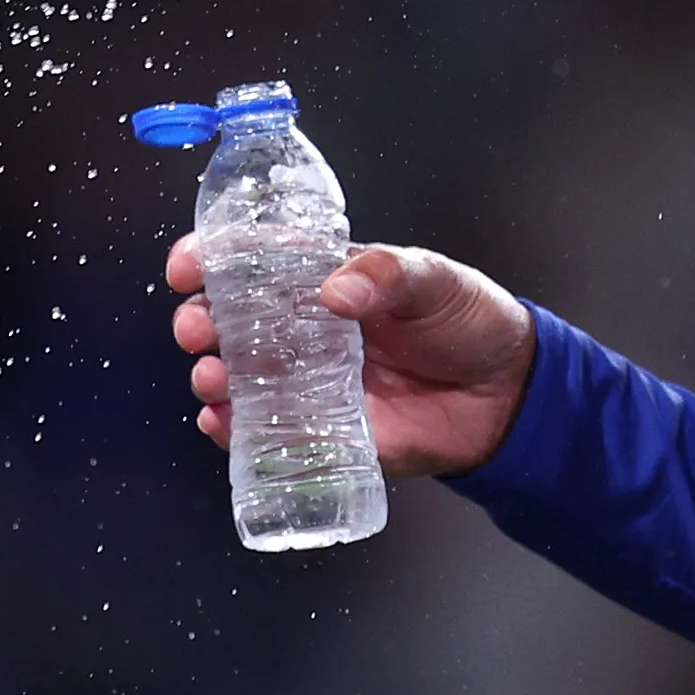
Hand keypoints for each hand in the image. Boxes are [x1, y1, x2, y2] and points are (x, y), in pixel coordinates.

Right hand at [164, 238, 535, 479]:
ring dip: (212, 377)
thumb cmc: (468, 322)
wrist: (507, 394)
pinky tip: (222, 422)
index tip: (187, 266)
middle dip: (200, 323)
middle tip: (197, 328)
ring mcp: (308, 383)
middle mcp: (304, 331)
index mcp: (324, 280)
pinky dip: (234, 430)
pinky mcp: (322, 432)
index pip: (253, 262)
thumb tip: (334, 290)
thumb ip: (387, 275)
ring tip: (211, 378)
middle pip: (231, 323)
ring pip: (239, 379)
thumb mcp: (434, 281)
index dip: (211, 260)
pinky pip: (266, 434)